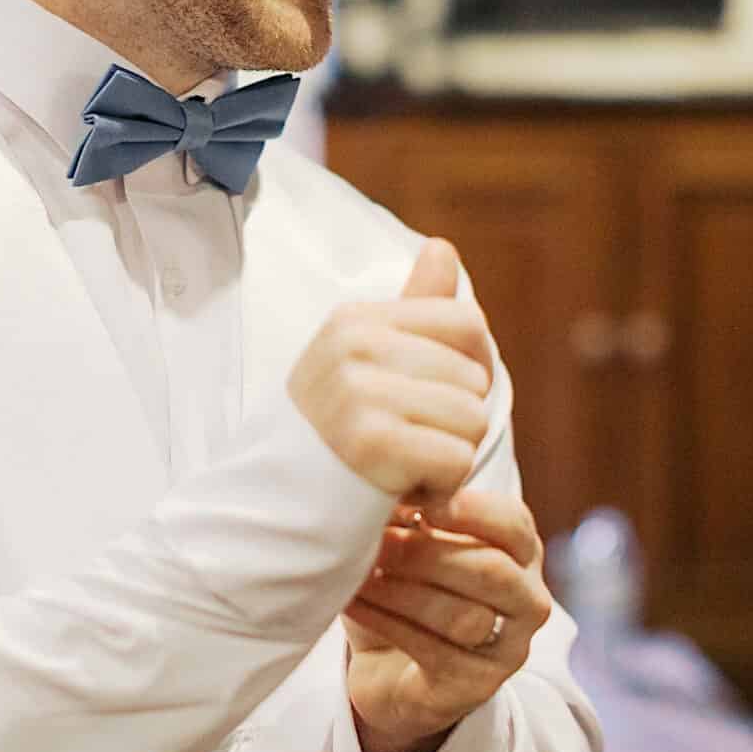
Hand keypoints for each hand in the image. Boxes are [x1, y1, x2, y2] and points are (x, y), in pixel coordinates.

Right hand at [287, 239, 492, 503]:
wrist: (276, 504)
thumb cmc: (332, 431)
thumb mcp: (364, 358)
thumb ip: (413, 306)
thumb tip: (443, 247)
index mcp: (357, 319)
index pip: (467, 322)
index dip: (472, 368)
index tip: (434, 399)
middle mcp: (355, 346)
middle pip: (475, 377)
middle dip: (457, 422)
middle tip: (407, 442)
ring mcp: (359, 392)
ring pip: (474, 420)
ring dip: (451, 456)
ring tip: (404, 463)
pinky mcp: (369, 443)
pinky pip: (458, 460)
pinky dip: (441, 486)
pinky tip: (402, 489)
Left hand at [344, 488, 552, 751]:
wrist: (390, 669)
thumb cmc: (402, 586)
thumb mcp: (413, 539)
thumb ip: (413, 509)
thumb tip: (388, 475)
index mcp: (520, 551)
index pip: (513, 523)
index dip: (470, 510)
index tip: (420, 502)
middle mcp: (528, 599)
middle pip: (491, 572)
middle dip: (428, 553)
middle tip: (378, 539)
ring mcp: (508, 649)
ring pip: (463, 617)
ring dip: (403, 591)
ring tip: (360, 571)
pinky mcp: (475, 687)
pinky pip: (434, 652)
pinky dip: (387, 622)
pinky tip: (353, 602)